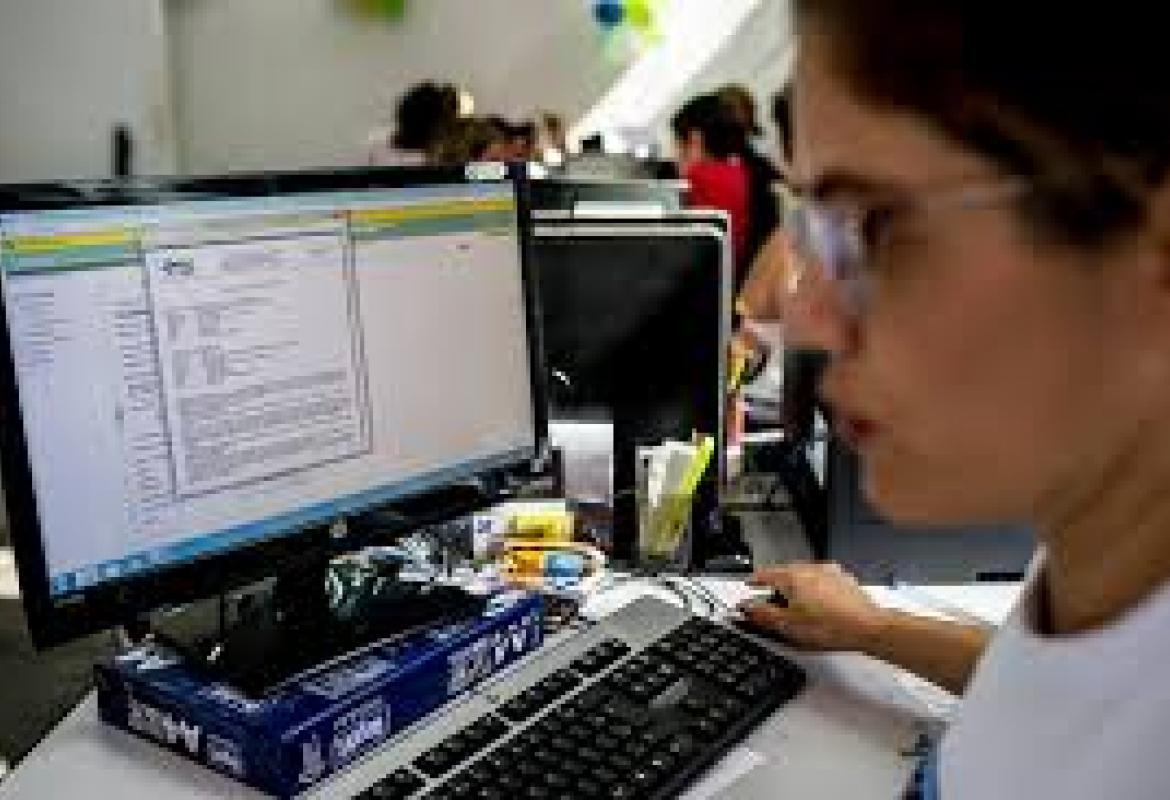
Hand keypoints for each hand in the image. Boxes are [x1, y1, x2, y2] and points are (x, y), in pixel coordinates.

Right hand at [740, 562, 888, 651]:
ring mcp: (829, 572)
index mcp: (792, 576)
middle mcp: (810, 568)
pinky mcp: (844, 581)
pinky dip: (815, 592)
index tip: (749, 586)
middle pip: (785, 574)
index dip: (754, 582)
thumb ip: (764, 614)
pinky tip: (819, 609)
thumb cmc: (830, 626)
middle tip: (771, 604)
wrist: (868, 627)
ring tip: (797, 609)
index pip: (765, 574)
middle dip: (776, 588)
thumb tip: (748, 608)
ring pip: (804, 578)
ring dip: (796, 590)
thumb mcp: (788, 626)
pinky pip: (822, 583)